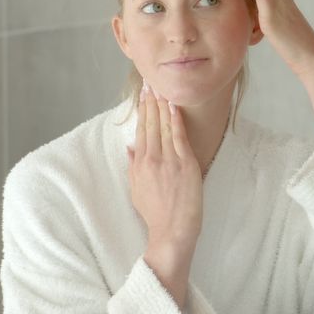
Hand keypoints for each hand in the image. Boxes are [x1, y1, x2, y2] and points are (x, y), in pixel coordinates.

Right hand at [126, 84, 202, 304]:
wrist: (171, 231)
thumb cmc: (156, 214)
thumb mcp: (137, 189)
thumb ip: (132, 166)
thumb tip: (128, 147)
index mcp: (139, 164)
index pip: (140, 130)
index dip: (142, 111)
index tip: (143, 95)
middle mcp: (151, 159)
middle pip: (150, 124)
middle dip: (151, 102)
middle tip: (151, 82)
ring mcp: (168, 161)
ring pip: (164, 127)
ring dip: (163, 106)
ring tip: (162, 88)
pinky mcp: (185, 164)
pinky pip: (179, 137)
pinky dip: (176, 120)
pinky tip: (174, 106)